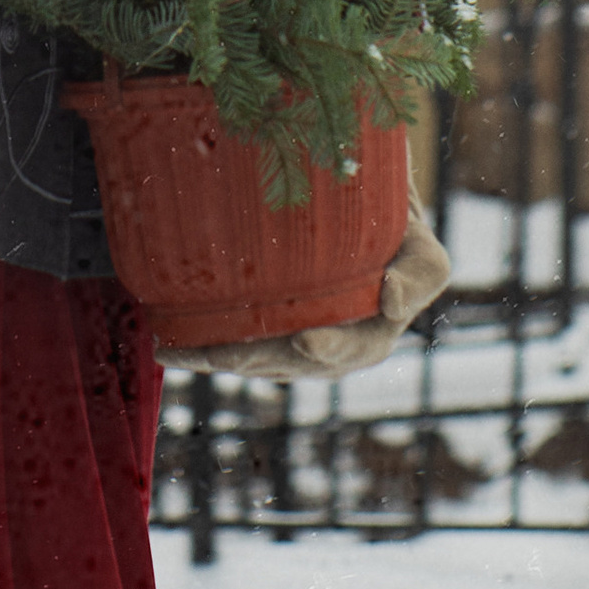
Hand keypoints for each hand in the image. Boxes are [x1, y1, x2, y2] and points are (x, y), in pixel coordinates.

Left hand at [164, 211, 451, 377]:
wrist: (367, 226)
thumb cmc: (397, 234)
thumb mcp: (421, 250)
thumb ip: (419, 272)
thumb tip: (393, 296)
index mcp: (376, 335)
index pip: (356, 347)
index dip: (331, 348)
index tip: (306, 340)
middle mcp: (335, 351)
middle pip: (293, 362)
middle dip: (256, 358)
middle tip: (224, 352)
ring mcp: (300, 349)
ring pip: (257, 360)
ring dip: (219, 356)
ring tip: (183, 349)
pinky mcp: (269, 338)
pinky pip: (237, 347)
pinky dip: (202, 348)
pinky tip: (167, 346)